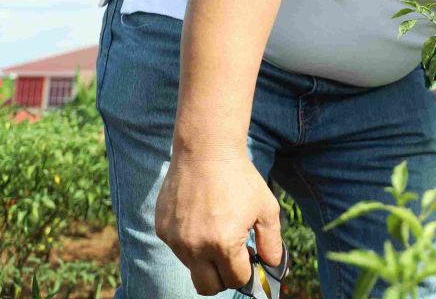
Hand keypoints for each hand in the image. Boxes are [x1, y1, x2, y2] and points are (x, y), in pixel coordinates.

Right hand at [155, 154, 282, 295]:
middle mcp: (195, 247)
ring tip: (218, 229)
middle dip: (224, 279)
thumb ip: (272, 242)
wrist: (206, 151)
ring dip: (206, 259)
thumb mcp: (266, 208)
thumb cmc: (239, 178)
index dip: (247, 272)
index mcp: (223, 244)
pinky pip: (178, 248)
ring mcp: (175, 240)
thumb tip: (273, 265)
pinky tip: (201, 217)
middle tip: (233, 261)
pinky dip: (191, 242)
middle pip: (208, 287)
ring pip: (192, 267)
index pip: (236, 279)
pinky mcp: (162, 229)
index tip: (250, 260)